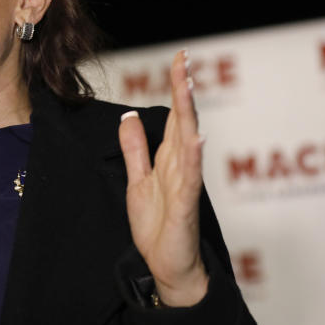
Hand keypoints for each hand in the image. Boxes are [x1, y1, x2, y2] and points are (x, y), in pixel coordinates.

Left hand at [118, 50, 208, 306]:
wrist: (168, 266)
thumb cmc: (158, 226)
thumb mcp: (137, 181)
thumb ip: (135, 149)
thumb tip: (130, 115)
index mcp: (169, 158)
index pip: (174, 115)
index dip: (176, 86)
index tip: (179, 57)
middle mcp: (181, 165)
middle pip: (184, 120)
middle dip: (183, 89)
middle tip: (185, 59)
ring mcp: (186, 184)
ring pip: (189, 142)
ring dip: (189, 114)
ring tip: (187, 86)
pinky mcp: (186, 205)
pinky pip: (190, 178)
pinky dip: (193, 157)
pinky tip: (195, 138)